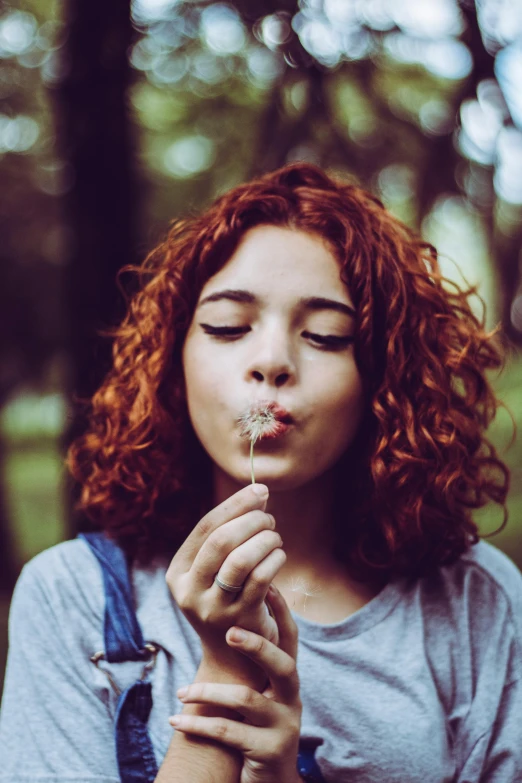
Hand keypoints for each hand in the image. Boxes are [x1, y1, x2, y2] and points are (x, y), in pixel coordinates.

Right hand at [165, 484, 285, 656]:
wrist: (233, 657)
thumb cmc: (228, 599)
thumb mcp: (218, 569)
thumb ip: (232, 534)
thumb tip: (258, 493)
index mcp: (178, 573)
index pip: (206, 527)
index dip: (235, 504)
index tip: (260, 490)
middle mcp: (189, 591)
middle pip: (220, 541)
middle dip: (251, 521)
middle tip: (270, 519)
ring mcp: (213, 608)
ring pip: (240, 560)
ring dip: (264, 540)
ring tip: (275, 537)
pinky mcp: (239, 621)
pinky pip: (261, 579)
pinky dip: (274, 560)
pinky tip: (279, 556)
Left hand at [168, 584, 303, 782]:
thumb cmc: (257, 732)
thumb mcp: (261, 697)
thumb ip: (253, 668)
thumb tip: (229, 621)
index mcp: (288, 682)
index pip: (291, 639)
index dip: (282, 612)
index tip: (268, 584)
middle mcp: (292, 700)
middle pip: (282, 665)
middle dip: (256, 646)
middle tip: (229, 632)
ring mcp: (283, 727)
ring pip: (246, 700)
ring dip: (208, 694)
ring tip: (181, 692)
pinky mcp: (268, 752)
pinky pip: (229, 733)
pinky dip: (198, 725)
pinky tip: (175, 721)